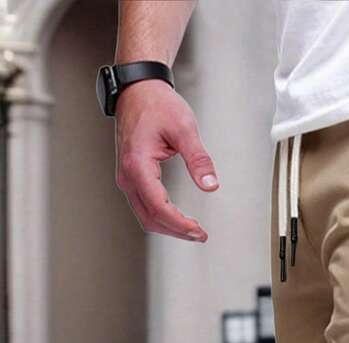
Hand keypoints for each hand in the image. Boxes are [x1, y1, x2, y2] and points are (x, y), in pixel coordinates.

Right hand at [115, 79, 217, 240]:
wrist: (138, 89)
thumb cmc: (156, 104)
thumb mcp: (184, 128)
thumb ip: (198, 159)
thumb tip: (210, 184)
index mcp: (137, 164)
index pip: (159, 207)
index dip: (180, 224)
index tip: (198, 231)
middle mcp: (127, 174)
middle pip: (150, 218)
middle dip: (176, 231)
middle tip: (199, 235)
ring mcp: (127, 176)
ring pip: (145, 215)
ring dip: (168, 227)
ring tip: (192, 230)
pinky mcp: (131, 176)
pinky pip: (144, 205)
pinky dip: (161, 217)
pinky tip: (177, 218)